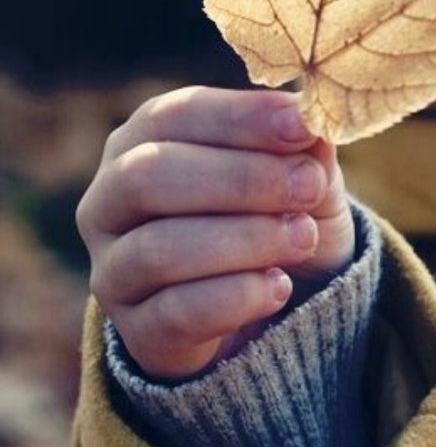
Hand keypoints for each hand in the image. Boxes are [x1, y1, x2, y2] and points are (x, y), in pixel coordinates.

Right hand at [76, 86, 354, 379]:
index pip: (176, 115)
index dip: (239, 118)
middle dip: (239, 179)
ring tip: (302, 237)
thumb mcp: (304, 172)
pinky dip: (235, 298)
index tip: (300, 126)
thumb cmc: (280, 214)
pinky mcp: (136, 331)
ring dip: (244, 239)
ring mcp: (114, 268)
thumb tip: (313, 125)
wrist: (280, 302)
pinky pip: (173, 313)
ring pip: (157, 248)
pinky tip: (279, 287)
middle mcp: (112, 199)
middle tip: (308, 186)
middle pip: (149, 176)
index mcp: (146, 139)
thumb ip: (305, 148)